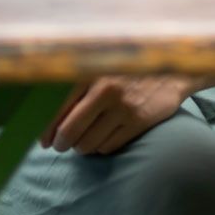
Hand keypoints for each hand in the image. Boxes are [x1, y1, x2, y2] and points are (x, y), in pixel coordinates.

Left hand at [44, 76, 198, 153]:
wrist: (170, 67)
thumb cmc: (126, 68)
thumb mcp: (99, 67)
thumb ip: (75, 86)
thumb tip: (47, 118)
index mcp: (90, 73)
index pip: (58, 109)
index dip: (47, 130)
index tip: (44, 140)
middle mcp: (105, 90)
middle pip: (70, 132)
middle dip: (62, 143)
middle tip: (62, 145)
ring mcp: (123, 107)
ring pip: (88, 144)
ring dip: (82, 146)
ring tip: (84, 140)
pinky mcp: (139, 121)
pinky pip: (108, 147)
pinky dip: (101, 147)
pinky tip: (103, 138)